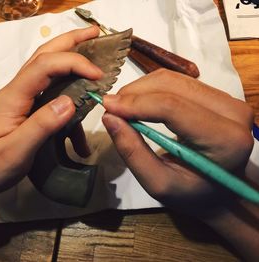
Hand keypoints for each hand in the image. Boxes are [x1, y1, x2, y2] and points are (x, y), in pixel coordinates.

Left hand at [0, 26, 101, 207]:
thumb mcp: (16, 151)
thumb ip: (42, 125)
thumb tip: (70, 101)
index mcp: (14, 96)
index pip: (45, 66)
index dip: (73, 62)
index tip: (98, 74)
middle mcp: (17, 91)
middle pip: (44, 56)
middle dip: (70, 42)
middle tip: (95, 34)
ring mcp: (20, 100)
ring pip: (47, 72)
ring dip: (70, 61)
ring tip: (93, 59)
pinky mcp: (24, 111)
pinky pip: (49, 98)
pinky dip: (67, 105)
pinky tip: (79, 131)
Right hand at [102, 68, 253, 213]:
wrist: (220, 190)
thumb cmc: (191, 193)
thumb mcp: (158, 183)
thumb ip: (133, 152)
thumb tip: (109, 117)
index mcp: (225, 140)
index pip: (173, 108)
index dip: (136, 103)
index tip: (106, 106)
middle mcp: (234, 112)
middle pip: (173, 85)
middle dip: (135, 92)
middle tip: (110, 106)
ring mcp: (229, 100)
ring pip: (174, 78)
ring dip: (141, 88)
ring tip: (122, 106)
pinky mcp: (219, 95)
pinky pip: (179, 81)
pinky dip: (152, 88)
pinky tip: (139, 101)